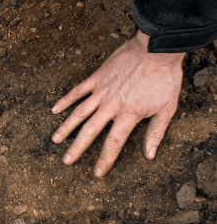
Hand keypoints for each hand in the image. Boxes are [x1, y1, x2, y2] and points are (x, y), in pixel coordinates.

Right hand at [51, 30, 184, 176]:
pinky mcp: (96, 78)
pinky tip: (55, 110)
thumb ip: (156, 132)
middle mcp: (111, 106)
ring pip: (79, 113)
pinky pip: (77, 91)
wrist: (156, 50)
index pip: (114, 142)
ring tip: (55, 140)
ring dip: (66, 128)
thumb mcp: (167, 108)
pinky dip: (65, 101)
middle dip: (77, 148)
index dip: (105, 159)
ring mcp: (101, 92)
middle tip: (66, 161)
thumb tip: (150, 154)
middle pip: (90, 131)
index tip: (97, 173)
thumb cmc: (164, 78)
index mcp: (129, 115)